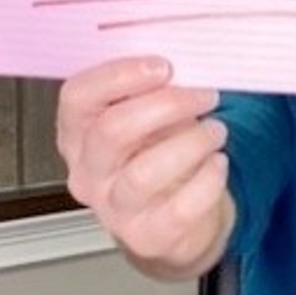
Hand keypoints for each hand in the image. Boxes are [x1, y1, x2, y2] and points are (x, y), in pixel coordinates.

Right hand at [56, 56, 230, 274]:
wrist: (179, 219)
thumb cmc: (161, 155)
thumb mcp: (149, 117)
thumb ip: (153, 89)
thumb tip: (183, 58)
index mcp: (79, 133)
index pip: (77, 97)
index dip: (119, 76)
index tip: (163, 66)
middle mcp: (88, 172)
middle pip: (111, 131)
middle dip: (166, 105)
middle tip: (203, 95)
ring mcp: (114, 208)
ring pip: (145, 173)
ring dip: (191, 143)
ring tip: (215, 131)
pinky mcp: (147, 236)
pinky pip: (179, 209)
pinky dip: (207, 181)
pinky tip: (217, 164)